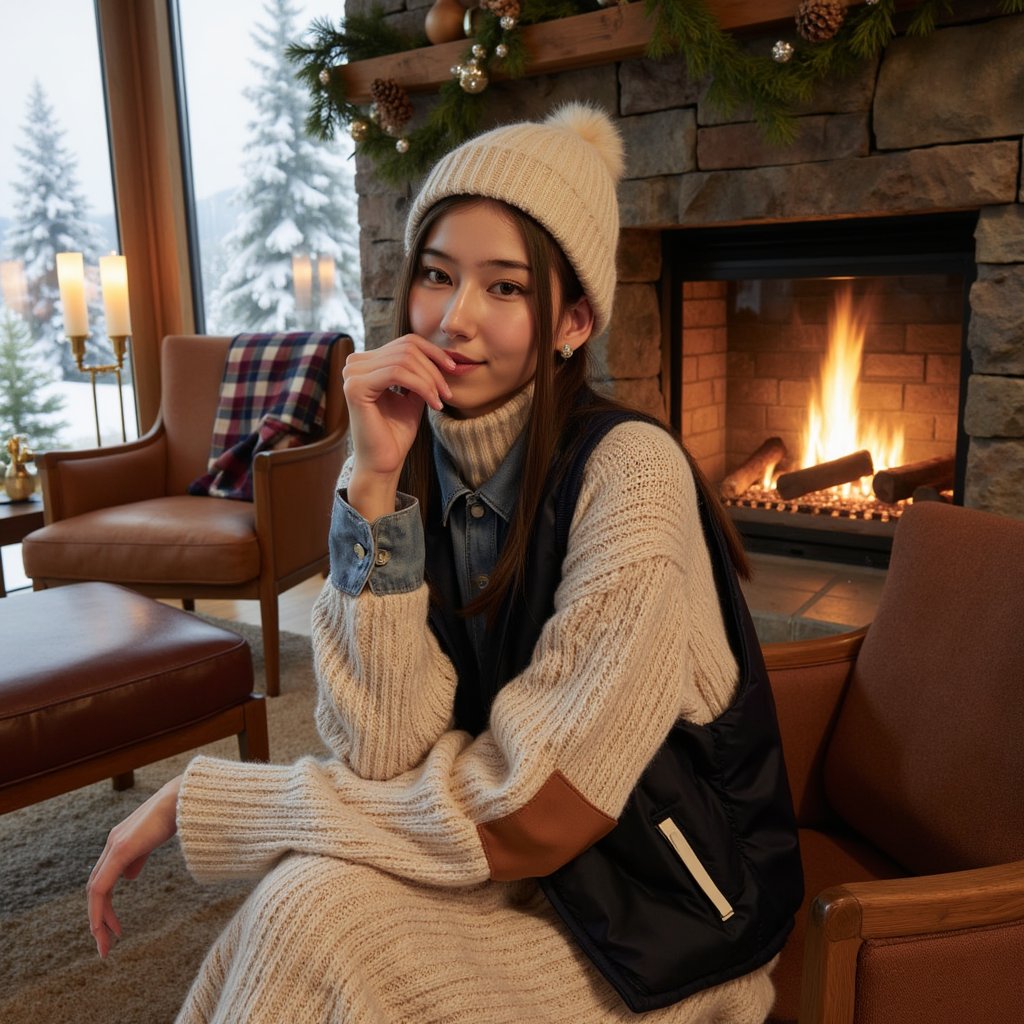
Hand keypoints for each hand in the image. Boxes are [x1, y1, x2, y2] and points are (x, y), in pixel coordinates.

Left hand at [86, 775, 181, 957]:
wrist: (186, 795)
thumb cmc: (178, 813)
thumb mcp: (155, 840)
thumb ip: (139, 857)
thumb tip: (129, 877)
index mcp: (121, 842)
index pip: (104, 879)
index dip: (105, 905)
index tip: (115, 928)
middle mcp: (112, 844)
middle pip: (96, 888)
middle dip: (99, 918)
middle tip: (105, 944)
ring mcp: (114, 846)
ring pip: (95, 891)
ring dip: (98, 919)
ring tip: (105, 943)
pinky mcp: (120, 850)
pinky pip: (101, 887)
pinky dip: (98, 910)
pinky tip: (102, 927)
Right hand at [342, 335, 455, 518]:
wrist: (384, 462)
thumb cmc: (396, 433)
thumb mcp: (413, 394)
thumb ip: (420, 372)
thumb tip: (443, 353)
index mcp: (366, 363)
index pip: (406, 343)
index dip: (433, 352)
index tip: (453, 369)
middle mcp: (355, 364)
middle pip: (407, 349)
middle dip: (434, 369)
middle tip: (448, 392)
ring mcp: (352, 374)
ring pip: (404, 360)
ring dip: (430, 380)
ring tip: (441, 400)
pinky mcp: (355, 387)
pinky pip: (397, 373)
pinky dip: (422, 387)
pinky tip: (433, 404)